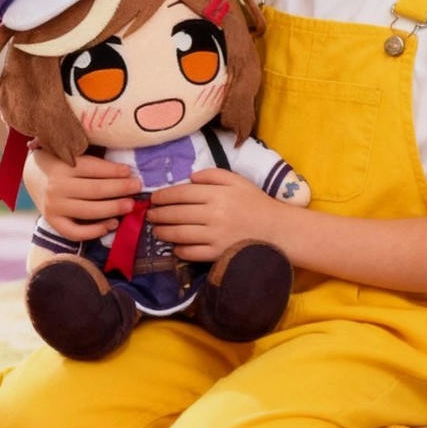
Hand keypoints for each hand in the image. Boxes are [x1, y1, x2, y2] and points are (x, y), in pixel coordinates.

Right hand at [23, 148, 140, 241]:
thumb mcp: (70, 152)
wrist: (33, 174)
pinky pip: (75, 232)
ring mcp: (53, 207)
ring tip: (130, 205)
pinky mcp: (52, 222)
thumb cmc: (61, 161)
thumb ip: (91, 157)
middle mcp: (56, 187)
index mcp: (62, 165)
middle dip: (120, 189)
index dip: (114, 171)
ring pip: (88, 211)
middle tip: (138, 187)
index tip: (130, 172)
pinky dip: (94, 231)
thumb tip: (123, 166)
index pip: (93, 169)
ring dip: (113, 209)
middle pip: (95, 190)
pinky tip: (111, 224)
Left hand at [147, 168, 282, 261]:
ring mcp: (214, 236)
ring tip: (156, 230)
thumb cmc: (255, 203)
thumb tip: (189, 178)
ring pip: (179, 234)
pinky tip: (175, 246)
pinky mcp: (217, 253)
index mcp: (216, 194)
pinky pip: (191, 253)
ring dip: (163, 232)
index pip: (181, 193)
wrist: (277, 229)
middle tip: (149, 214)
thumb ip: (213, 175)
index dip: (163, 196)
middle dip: (158, 214)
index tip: (154, 198)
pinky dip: (179, 250)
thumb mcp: (237, 181)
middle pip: (176, 214)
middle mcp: (213, 214)